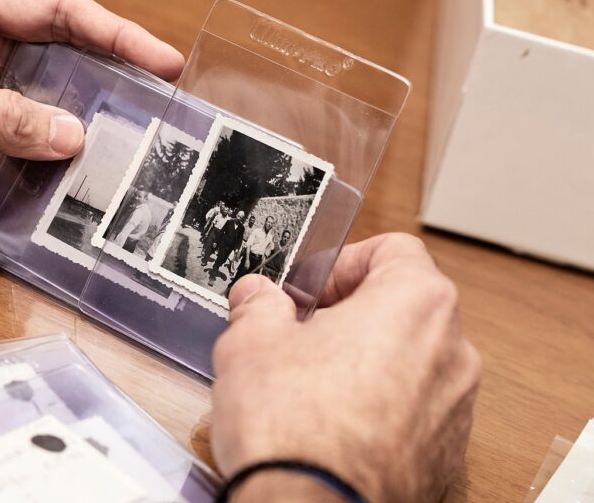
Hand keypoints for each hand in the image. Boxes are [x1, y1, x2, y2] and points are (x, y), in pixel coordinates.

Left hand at [0, 0, 183, 215]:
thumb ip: (1, 118)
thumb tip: (70, 132)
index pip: (52, 8)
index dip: (113, 33)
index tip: (160, 63)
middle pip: (40, 56)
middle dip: (90, 86)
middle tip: (143, 122)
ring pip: (14, 104)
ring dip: (50, 131)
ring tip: (102, 163)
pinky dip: (9, 162)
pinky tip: (39, 189)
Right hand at [211, 233, 480, 501]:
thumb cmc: (294, 427)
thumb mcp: (250, 343)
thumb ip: (258, 306)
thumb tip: (257, 297)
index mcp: (415, 303)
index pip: (392, 250)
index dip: (340, 262)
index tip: (306, 288)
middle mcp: (452, 351)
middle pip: (403, 307)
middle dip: (349, 315)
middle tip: (298, 333)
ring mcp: (455, 407)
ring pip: (409, 362)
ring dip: (365, 363)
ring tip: (308, 385)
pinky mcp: (445, 455)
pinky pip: (412, 413)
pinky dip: (377, 409)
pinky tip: (328, 426)